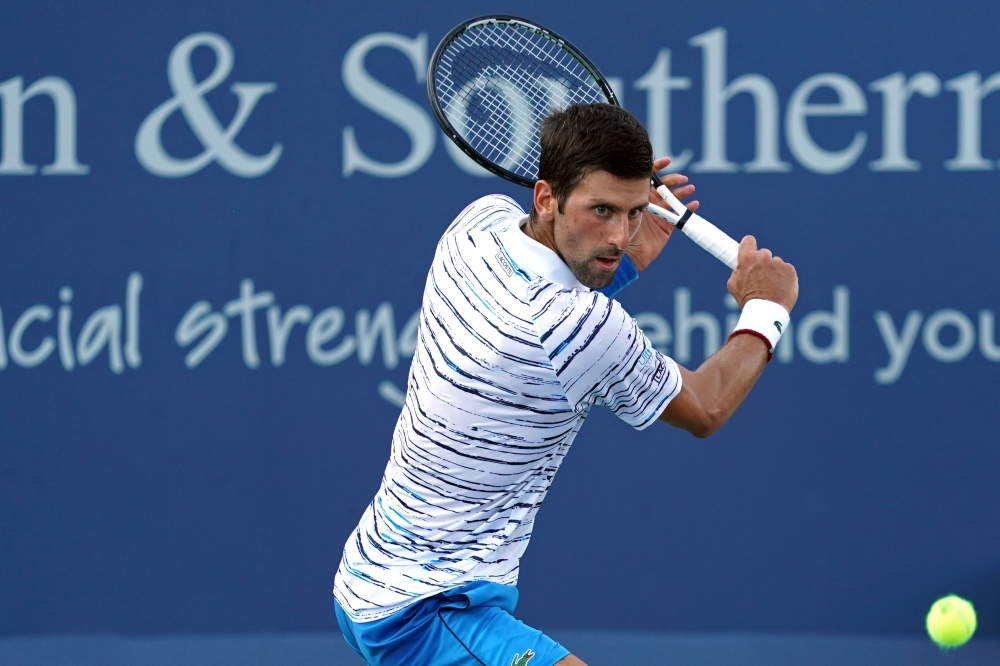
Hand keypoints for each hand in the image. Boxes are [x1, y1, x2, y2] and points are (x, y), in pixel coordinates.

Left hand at [625, 156, 699, 271]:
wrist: (629, 253)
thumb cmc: (624, 231)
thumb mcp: (628, 209)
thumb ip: (634, 197)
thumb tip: (636, 178)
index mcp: (640, 197)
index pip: (649, 178)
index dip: (658, 167)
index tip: (667, 161)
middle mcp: (651, 204)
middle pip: (665, 187)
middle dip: (674, 180)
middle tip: (682, 178)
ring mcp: (660, 215)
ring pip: (674, 200)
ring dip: (683, 193)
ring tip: (689, 188)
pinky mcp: (667, 226)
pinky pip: (680, 215)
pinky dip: (688, 209)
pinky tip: (693, 204)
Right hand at [726, 236, 798, 312]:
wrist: (767, 311)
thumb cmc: (748, 300)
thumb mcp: (733, 285)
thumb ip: (737, 271)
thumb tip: (740, 266)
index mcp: (747, 258)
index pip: (748, 241)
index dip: (749, 246)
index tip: (750, 250)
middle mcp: (763, 257)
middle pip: (763, 253)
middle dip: (762, 263)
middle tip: (760, 277)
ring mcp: (778, 263)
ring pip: (775, 264)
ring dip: (774, 272)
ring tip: (771, 287)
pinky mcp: (790, 270)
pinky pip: (786, 270)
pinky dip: (784, 278)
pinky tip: (780, 288)